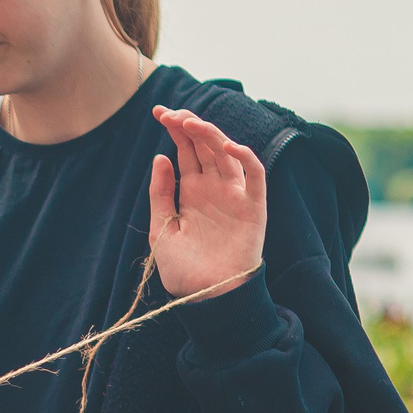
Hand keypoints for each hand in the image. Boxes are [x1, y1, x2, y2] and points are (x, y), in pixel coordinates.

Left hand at [147, 106, 266, 299]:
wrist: (207, 299)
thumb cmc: (184, 271)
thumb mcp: (161, 230)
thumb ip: (160, 194)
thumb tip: (160, 156)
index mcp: (192, 193)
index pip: (185, 151)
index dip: (175, 129)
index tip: (158, 113)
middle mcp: (214, 189)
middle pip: (204, 146)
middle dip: (189, 125)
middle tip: (170, 114)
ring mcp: (235, 196)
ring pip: (227, 154)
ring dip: (211, 134)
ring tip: (190, 123)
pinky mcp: (254, 207)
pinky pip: (255, 175)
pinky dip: (245, 157)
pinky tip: (227, 146)